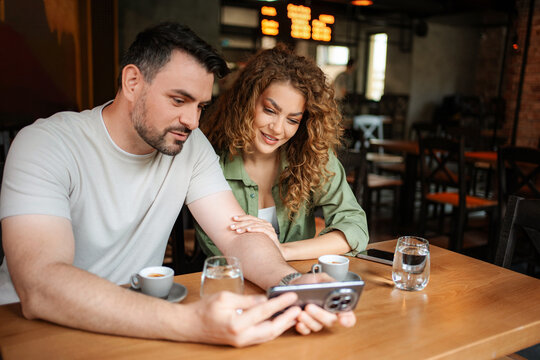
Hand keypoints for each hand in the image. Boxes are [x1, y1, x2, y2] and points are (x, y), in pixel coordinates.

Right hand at [186, 291, 300, 346]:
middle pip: (271, 329)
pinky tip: (280, 322)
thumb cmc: (204, 309)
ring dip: (283, 326)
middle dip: (287, 319)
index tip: (292, 295)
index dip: (280, 303)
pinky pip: (262, 337)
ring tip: (294, 315)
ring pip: (268, 336)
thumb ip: (247, 300)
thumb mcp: (225, 297)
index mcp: (236, 323)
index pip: (264, 311)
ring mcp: (242, 342)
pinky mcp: (242, 342)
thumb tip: (265, 299)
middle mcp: (241, 336)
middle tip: (299, 308)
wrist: (190, 326)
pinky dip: (273, 329)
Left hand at [230, 215, 279, 246]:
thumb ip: (248, 232)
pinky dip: (254, 229)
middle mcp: (265, 223)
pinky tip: (248, 230)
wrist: (277, 251)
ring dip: (245, 227)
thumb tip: (234, 231)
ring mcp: (269, 228)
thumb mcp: (255, 237)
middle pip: (251, 221)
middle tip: (231, 227)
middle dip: (240, 223)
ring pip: (255, 224)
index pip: (250, 217)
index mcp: (261, 222)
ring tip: (237, 230)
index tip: (232, 219)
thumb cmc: (264, 244)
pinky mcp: (272, 234)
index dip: (241, 217)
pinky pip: (262, 229)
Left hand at [290, 273, 356, 334]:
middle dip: (320, 314)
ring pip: (317, 326)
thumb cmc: (310, 282)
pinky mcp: (306, 326)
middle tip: (309, 306)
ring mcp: (318, 321)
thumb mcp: (320, 277)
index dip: (348, 319)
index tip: (343, 320)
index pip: (348, 316)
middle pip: (330, 321)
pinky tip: (298, 322)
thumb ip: (330, 281)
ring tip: (301, 312)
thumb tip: (336, 286)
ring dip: (309, 320)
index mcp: (337, 304)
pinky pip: (306, 331)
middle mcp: (329, 315)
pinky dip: (302, 327)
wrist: (294, 285)